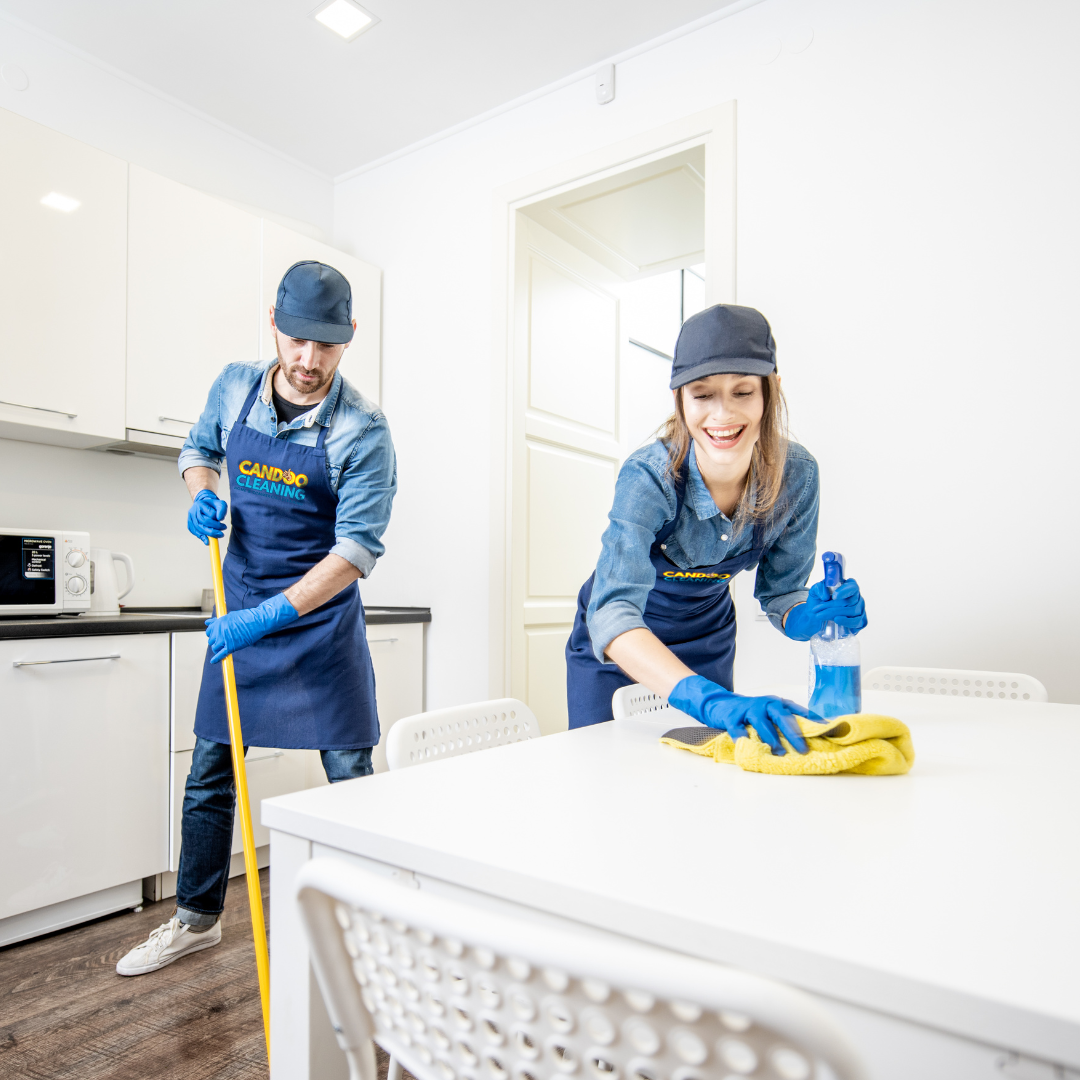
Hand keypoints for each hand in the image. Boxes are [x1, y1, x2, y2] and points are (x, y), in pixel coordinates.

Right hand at [187, 489, 227, 544]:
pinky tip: (207, 541)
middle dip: (214, 528)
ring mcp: (190, 517)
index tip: (222, 520)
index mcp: (200, 504)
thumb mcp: (220, 504)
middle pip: (203, 522)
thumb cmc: (212, 505)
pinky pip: (194, 531)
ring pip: (198, 528)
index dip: (217, 519)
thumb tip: (220, 518)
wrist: (204, 504)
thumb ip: (222, 509)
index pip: (210, 514)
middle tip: (222, 531)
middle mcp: (193, 511)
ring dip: (209, 534)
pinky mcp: (190, 523)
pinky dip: (201, 537)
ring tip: (218, 535)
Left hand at [206, 593, 298, 662]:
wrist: (258, 621)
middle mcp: (219, 631)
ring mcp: (225, 639)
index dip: (213, 634)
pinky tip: (213, 661)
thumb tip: (208, 622)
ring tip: (224, 647)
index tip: (217, 635)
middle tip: (223, 640)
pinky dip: (217, 659)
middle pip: (211, 640)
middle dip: (216, 641)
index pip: (209, 631)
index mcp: (219, 623)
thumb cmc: (247, 617)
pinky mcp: (231, 646)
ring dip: (218, 648)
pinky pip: (221, 654)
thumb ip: (218, 621)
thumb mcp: (230, 616)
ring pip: (215, 648)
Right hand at [668, 675, 813, 754]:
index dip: (812, 721)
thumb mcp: (770, 714)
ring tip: (779, 752)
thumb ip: (786, 723)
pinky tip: (746, 746)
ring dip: (771, 738)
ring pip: (761, 723)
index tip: (827, 732)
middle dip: (793, 733)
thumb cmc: (751, 713)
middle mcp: (765, 704)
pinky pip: (737, 728)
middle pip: (781, 716)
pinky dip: (742, 737)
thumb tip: (812, 740)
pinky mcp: (732, 717)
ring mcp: (748, 709)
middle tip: (803, 749)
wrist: (721, 703)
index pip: (799, 712)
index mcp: (778, 703)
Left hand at [783, 578, 866, 640]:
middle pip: (849, 601)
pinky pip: (858, 622)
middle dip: (832, 606)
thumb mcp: (815, 591)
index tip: (834, 597)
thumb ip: (819, 588)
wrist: (816, 617)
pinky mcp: (860, 621)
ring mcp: (859, 609)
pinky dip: (848, 623)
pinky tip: (838, 621)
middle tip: (817, 610)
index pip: (851, 587)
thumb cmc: (819, 602)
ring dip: (836, 615)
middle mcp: (856, 597)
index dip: (844, 591)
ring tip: (822, 616)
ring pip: (853, 612)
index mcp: (848, 586)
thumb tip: (826, 595)